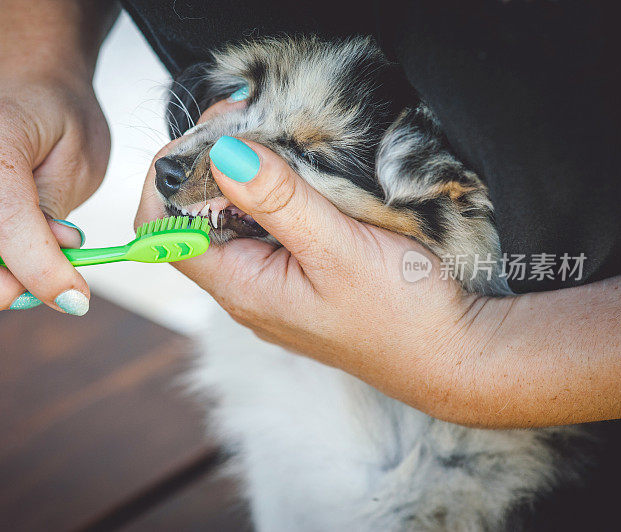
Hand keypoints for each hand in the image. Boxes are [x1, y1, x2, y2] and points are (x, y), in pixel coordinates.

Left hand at [136, 134, 478, 417]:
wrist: (456, 355)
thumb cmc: (402, 314)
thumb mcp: (338, 249)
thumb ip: (279, 201)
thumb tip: (222, 155)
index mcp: (241, 288)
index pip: (164, 231)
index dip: (168, 177)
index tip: (204, 133)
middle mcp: (246, 288)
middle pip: (197, 217)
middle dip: (210, 163)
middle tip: (247, 116)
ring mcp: (274, 283)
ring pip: (234, 217)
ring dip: (246, 173)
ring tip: (273, 132)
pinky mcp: (301, 275)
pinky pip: (269, 225)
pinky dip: (274, 190)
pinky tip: (300, 168)